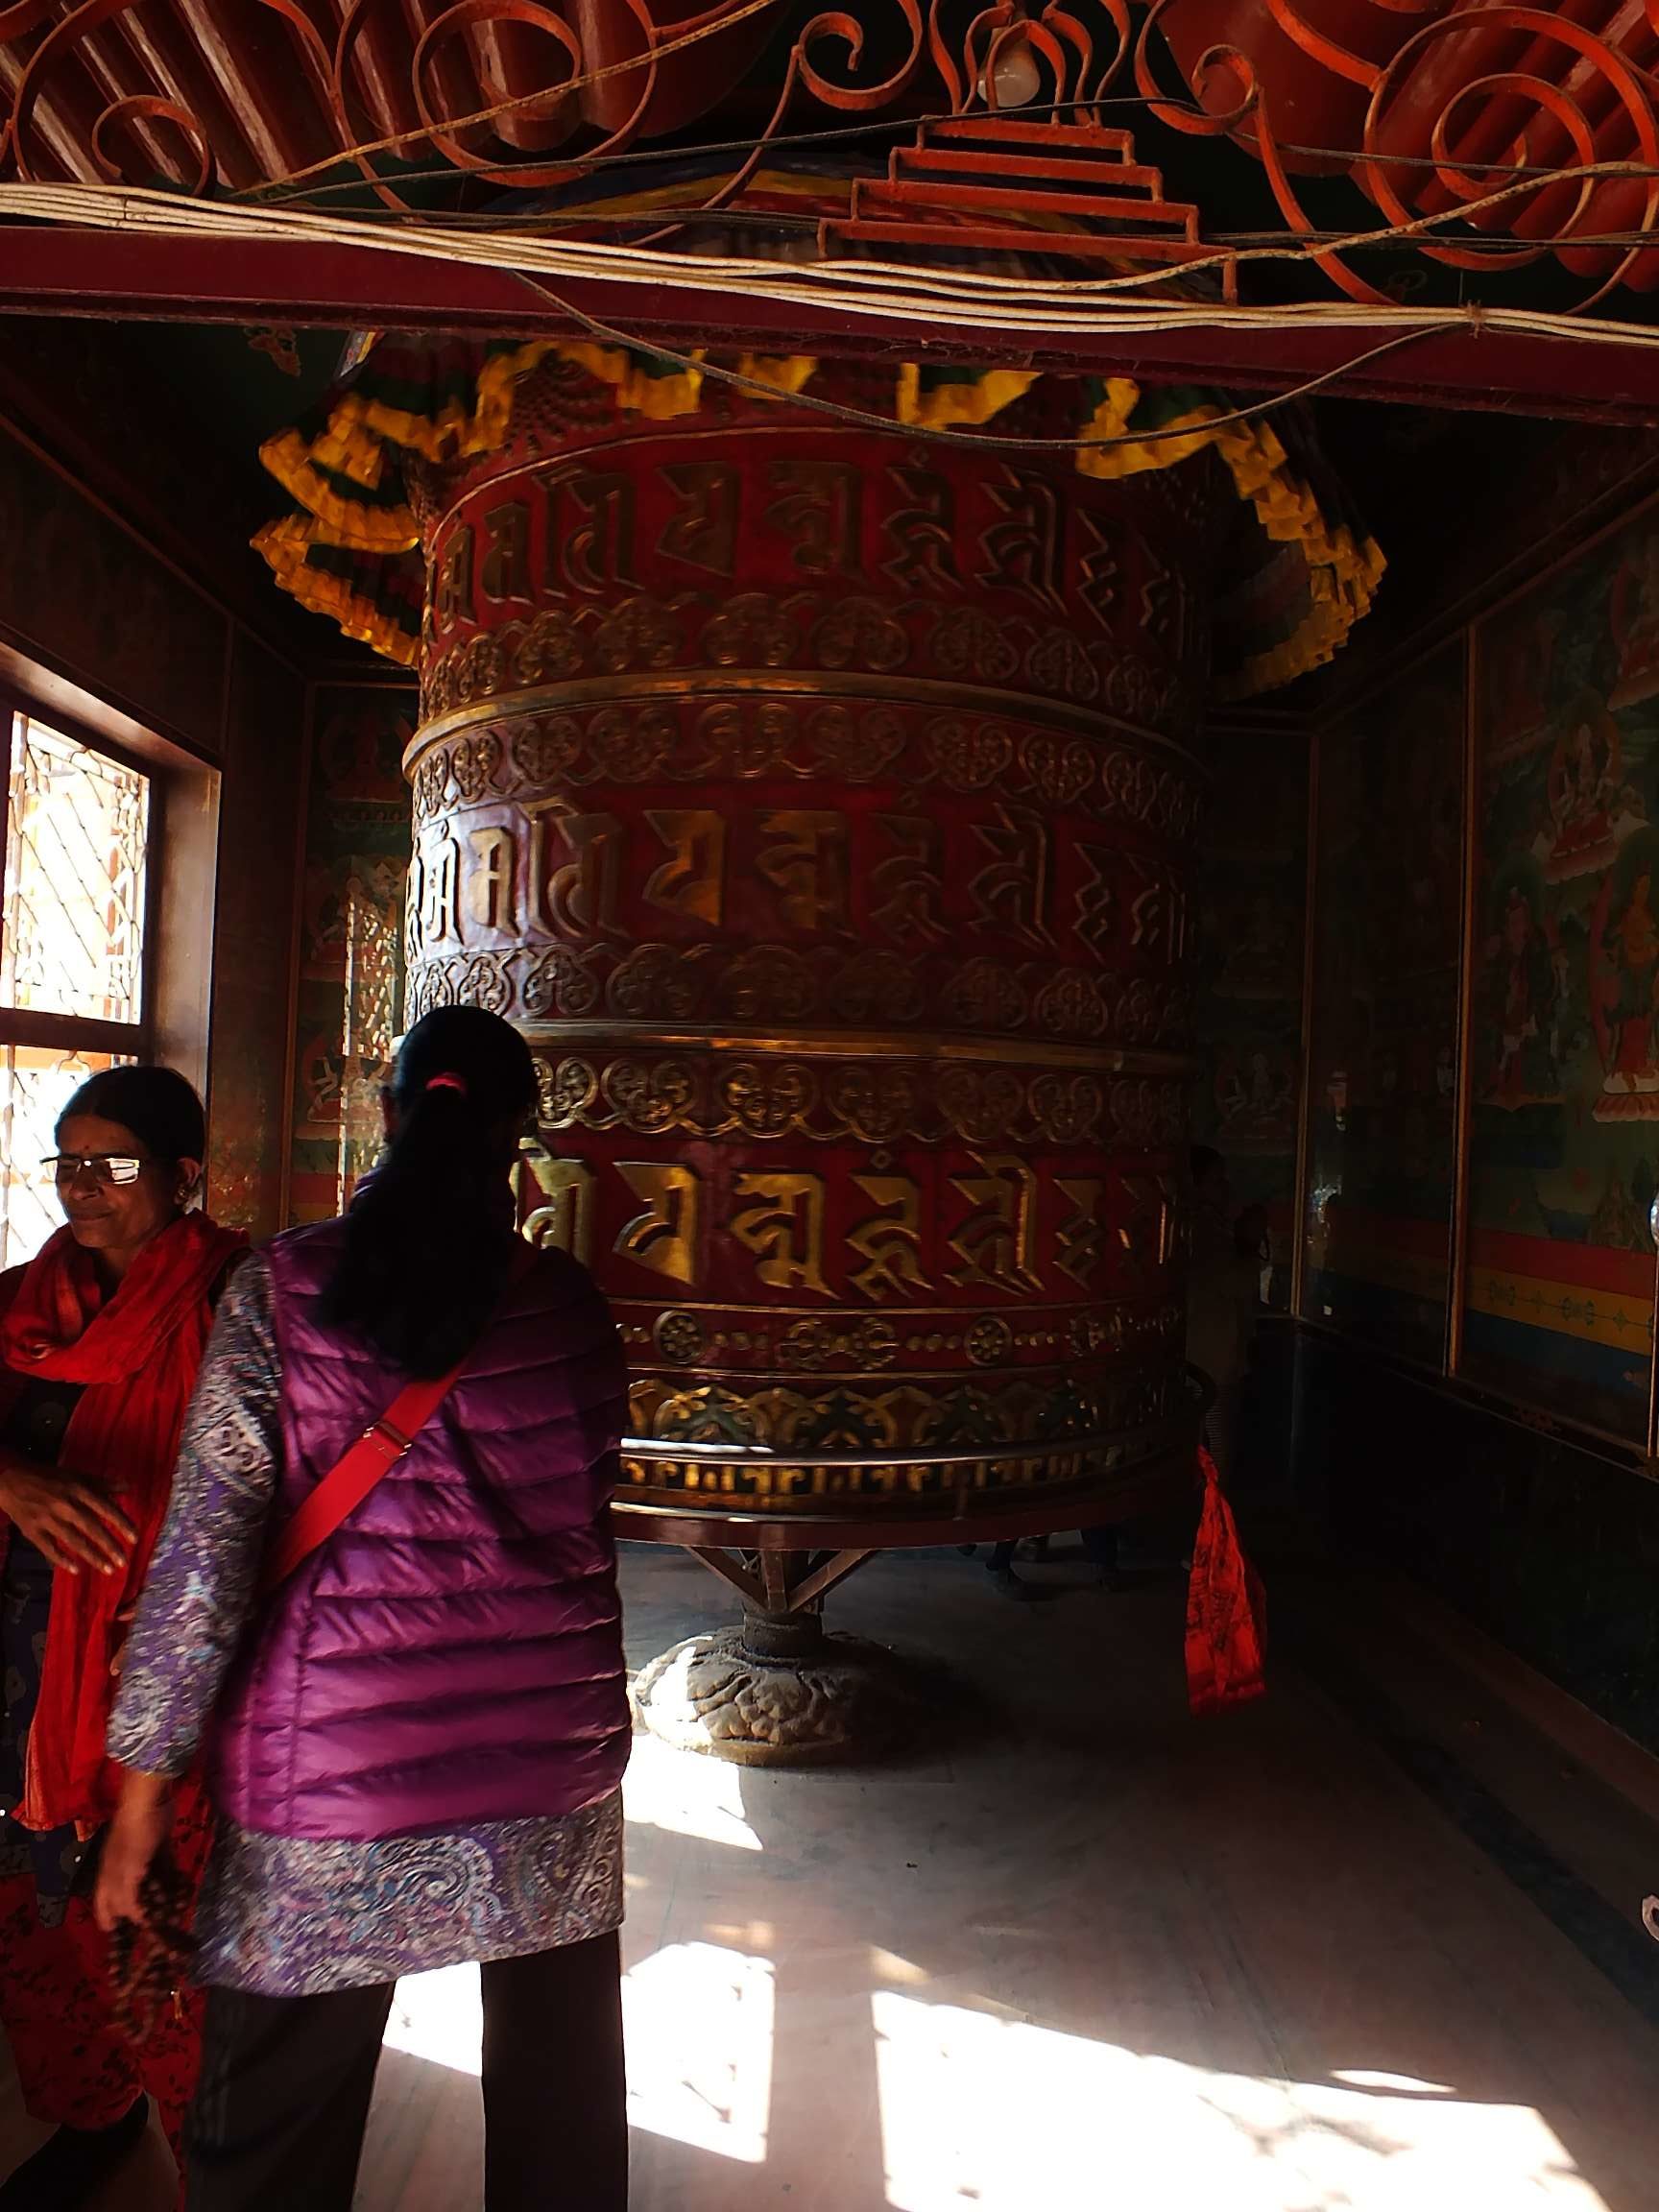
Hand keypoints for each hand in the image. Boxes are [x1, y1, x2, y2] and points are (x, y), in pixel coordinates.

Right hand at [0, 1460, 134, 1573]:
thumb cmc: (50, 1478)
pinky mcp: (32, 1530)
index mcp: (78, 1489)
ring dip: (92, 1556)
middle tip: (123, 1561)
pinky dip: (62, 1560)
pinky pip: (49, 1548)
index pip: (105, 1508)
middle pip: (92, 1528)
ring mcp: (47, 1519)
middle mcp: (65, 1504)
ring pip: (74, 1541)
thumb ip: (102, 1484)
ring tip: (107, 1569)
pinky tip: (76, 1570)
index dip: (121, 1523)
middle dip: (109, 1546)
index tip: (135, 1539)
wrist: (12, 1479)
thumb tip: (128, 1486)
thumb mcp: (77, 1476)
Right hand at [94, 1773, 173, 1932]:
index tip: (129, 1946)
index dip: (114, 1929)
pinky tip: (186, 1891)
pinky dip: (175, 1882)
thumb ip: (128, 1899)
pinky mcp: (161, 1851)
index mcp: (108, 1881)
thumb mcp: (127, 1872)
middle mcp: (123, 1875)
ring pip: (151, 1889)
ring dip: (163, 1901)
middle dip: (144, 1917)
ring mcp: (142, 1863)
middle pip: (131, 1903)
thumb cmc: (134, 1837)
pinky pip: (168, 1872)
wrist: (149, 1801)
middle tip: (162, 1933)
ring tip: (178, 1916)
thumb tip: (138, 1923)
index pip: (105, 1913)